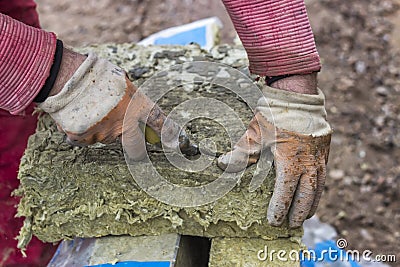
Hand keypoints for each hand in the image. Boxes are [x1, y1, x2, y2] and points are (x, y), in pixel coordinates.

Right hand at [38, 50, 192, 159]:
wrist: (65, 77)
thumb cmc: (96, 73)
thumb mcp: (123, 81)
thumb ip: (133, 98)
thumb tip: (138, 109)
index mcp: (137, 106)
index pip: (160, 123)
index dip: (170, 134)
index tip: (177, 143)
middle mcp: (124, 125)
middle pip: (136, 149)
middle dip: (136, 148)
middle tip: (128, 137)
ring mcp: (103, 134)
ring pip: (109, 139)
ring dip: (105, 130)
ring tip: (94, 110)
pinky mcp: (84, 139)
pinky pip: (88, 139)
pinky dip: (86, 130)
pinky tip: (81, 115)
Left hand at [217, 81, 331, 227]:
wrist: (296, 94)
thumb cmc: (273, 115)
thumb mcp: (254, 135)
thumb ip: (240, 153)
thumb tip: (221, 164)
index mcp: (290, 161)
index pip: (285, 193)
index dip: (279, 209)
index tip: (274, 222)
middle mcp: (309, 162)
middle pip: (306, 195)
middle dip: (299, 212)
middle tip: (293, 225)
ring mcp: (319, 156)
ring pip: (318, 187)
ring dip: (312, 203)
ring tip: (306, 215)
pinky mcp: (324, 149)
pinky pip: (323, 174)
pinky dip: (318, 187)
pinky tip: (314, 192)